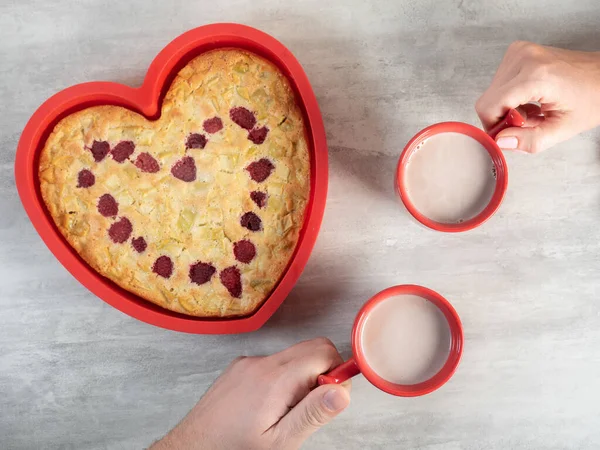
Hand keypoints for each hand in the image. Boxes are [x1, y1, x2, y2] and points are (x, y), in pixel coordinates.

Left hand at [150, 338, 350, 449]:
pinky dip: (281, 380)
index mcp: (275, 378)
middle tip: (309, 407)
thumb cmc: (234, 448)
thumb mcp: (280, 441)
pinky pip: (273, 363)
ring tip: (284, 413)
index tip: (329, 398)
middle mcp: (261, 363)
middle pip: (311, 348)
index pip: (324, 351)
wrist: (193, 447)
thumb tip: (342, 391)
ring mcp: (248, 362)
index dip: (336, 373)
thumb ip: (313, 413)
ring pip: (293, 356)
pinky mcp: (239, 367)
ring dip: (300, 378)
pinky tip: (267, 407)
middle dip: (322, 373)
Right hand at [476, 41, 599, 152]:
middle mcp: (524, 58)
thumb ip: (529, 141)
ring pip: (491, 92)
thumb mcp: (563, 128)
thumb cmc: (591, 97)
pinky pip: (498, 82)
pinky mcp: (518, 51)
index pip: (488, 106)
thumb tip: (501, 142)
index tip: (511, 133)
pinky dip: (510, 96)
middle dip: (503, 117)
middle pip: (488, 100)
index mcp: (535, 77)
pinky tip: (529, 99)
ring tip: (532, 109)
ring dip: (506, 107)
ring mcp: (520, 51)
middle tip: (528, 122)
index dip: (493, 125)